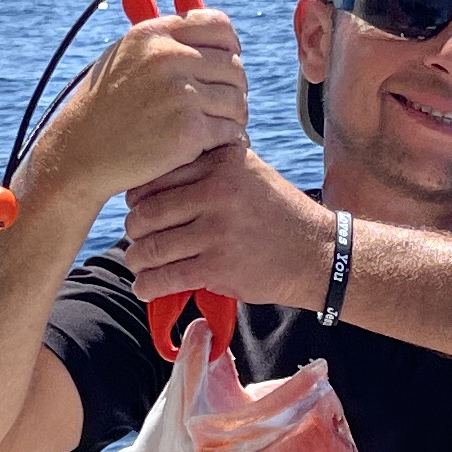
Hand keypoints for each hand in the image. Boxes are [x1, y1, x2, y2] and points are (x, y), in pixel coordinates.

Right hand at [19, 10, 247, 212]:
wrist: (79, 154)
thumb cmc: (103, 109)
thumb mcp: (123, 59)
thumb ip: (162, 42)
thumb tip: (207, 31)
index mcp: (153, 34)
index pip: (219, 26)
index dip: (230, 46)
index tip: (226, 64)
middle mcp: (167, 57)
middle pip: (233, 66)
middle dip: (232, 88)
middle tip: (220, 106)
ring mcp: (179, 93)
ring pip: (237, 100)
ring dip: (232, 116)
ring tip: (216, 126)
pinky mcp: (188, 130)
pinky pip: (232, 131)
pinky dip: (227, 140)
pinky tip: (212, 145)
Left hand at [122, 143, 335, 312]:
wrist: (318, 253)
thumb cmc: (280, 213)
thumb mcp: (251, 171)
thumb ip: (212, 165)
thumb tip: (158, 174)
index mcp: (222, 164)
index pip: (158, 176)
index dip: (138, 196)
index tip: (137, 208)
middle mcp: (218, 192)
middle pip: (147, 212)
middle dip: (134, 229)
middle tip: (135, 237)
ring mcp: (217, 230)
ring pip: (152, 246)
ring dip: (137, 259)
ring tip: (138, 263)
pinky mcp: (218, 266)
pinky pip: (167, 277)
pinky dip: (148, 285)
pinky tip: (145, 287)